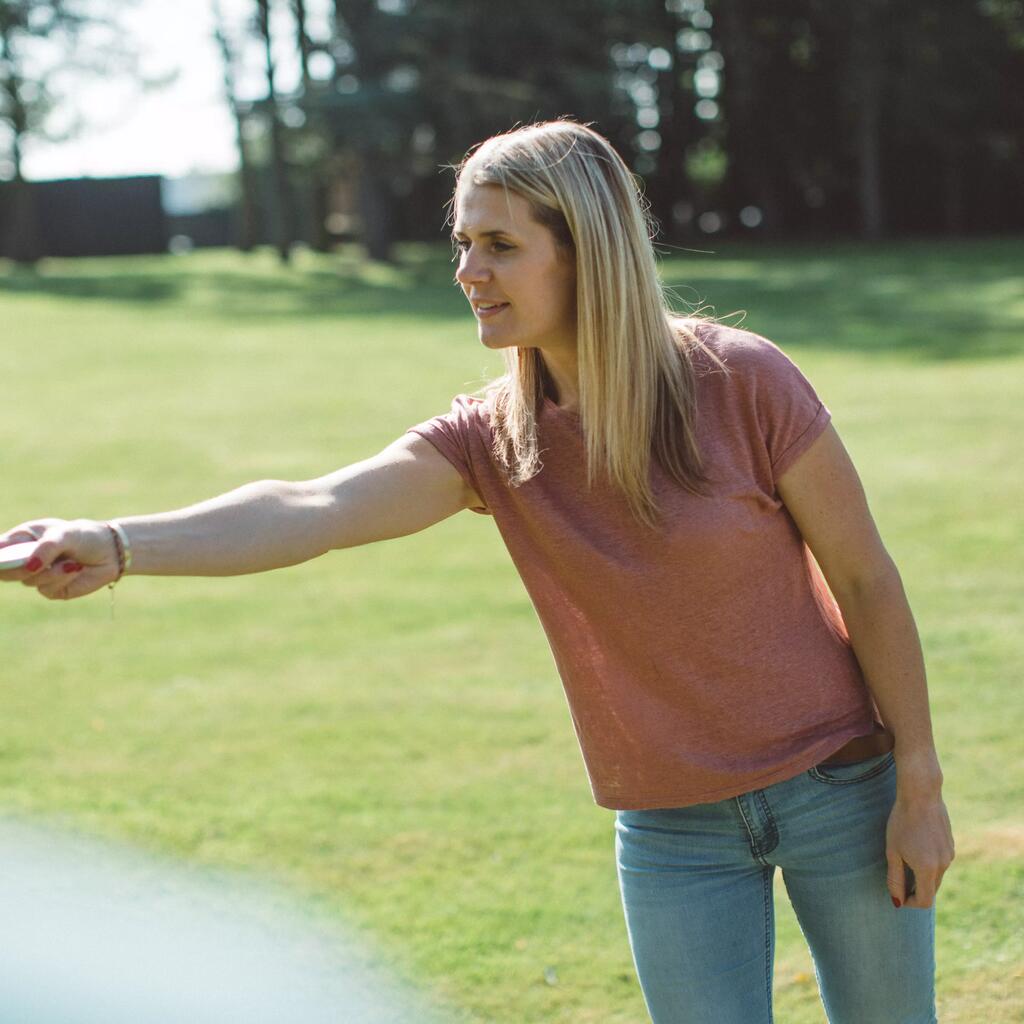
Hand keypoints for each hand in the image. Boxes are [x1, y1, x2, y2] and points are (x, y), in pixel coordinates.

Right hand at [0, 518, 120, 599]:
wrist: (111, 552)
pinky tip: (76, 568)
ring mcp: (37, 575)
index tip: (0, 560)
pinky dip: (62, 578)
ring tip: (70, 561)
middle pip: (5, 571)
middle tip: (32, 564)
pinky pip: (47, 588)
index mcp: (21, 539)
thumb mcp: (65, 534)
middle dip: (18, 568)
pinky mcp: (52, 589)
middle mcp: (25, 558)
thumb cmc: (84, 536)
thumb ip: (47, 547)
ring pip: (28, 580)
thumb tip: (29, 567)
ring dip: (49, 572)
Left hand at [885, 793, 954, 908]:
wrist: (921, 795)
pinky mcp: (951, 845)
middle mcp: (943, 865)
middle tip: (898, 878)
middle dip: (915, 889)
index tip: (898, 895)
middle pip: (931, 890)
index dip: (910, 902)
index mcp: (928, 868)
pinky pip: (940, 862)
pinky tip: (916, 845)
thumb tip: (896, 901)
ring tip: (905, 857)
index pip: (924, 900)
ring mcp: (950, 855)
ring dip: (922, 875)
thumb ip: (895, 878)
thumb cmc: (902, 821)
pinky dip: (929, 863)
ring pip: (936, 876)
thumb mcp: (893, 850)